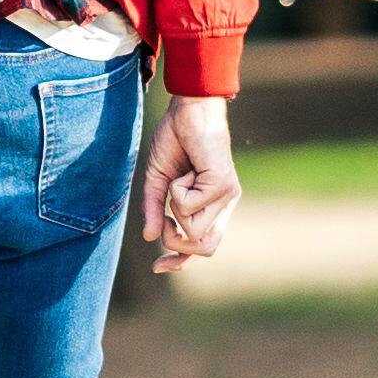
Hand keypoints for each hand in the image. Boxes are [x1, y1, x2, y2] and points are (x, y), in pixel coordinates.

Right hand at [137, 92, 238, 270]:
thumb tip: (149, 238)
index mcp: (213, 207)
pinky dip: (177, 190)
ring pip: (195, 231)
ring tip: (178, 182)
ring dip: (175, 210)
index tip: (158, 267)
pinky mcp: (224, 185)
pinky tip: (186, 170)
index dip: (181, 261)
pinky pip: (189, 207)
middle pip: (204, 248)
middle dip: (175, 241)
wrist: (188, 109)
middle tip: (165, 217)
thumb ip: (154, 209)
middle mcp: (225, 205)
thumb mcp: (158, 180)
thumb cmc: (175, 140)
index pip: (205, 247)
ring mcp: (227, 196)